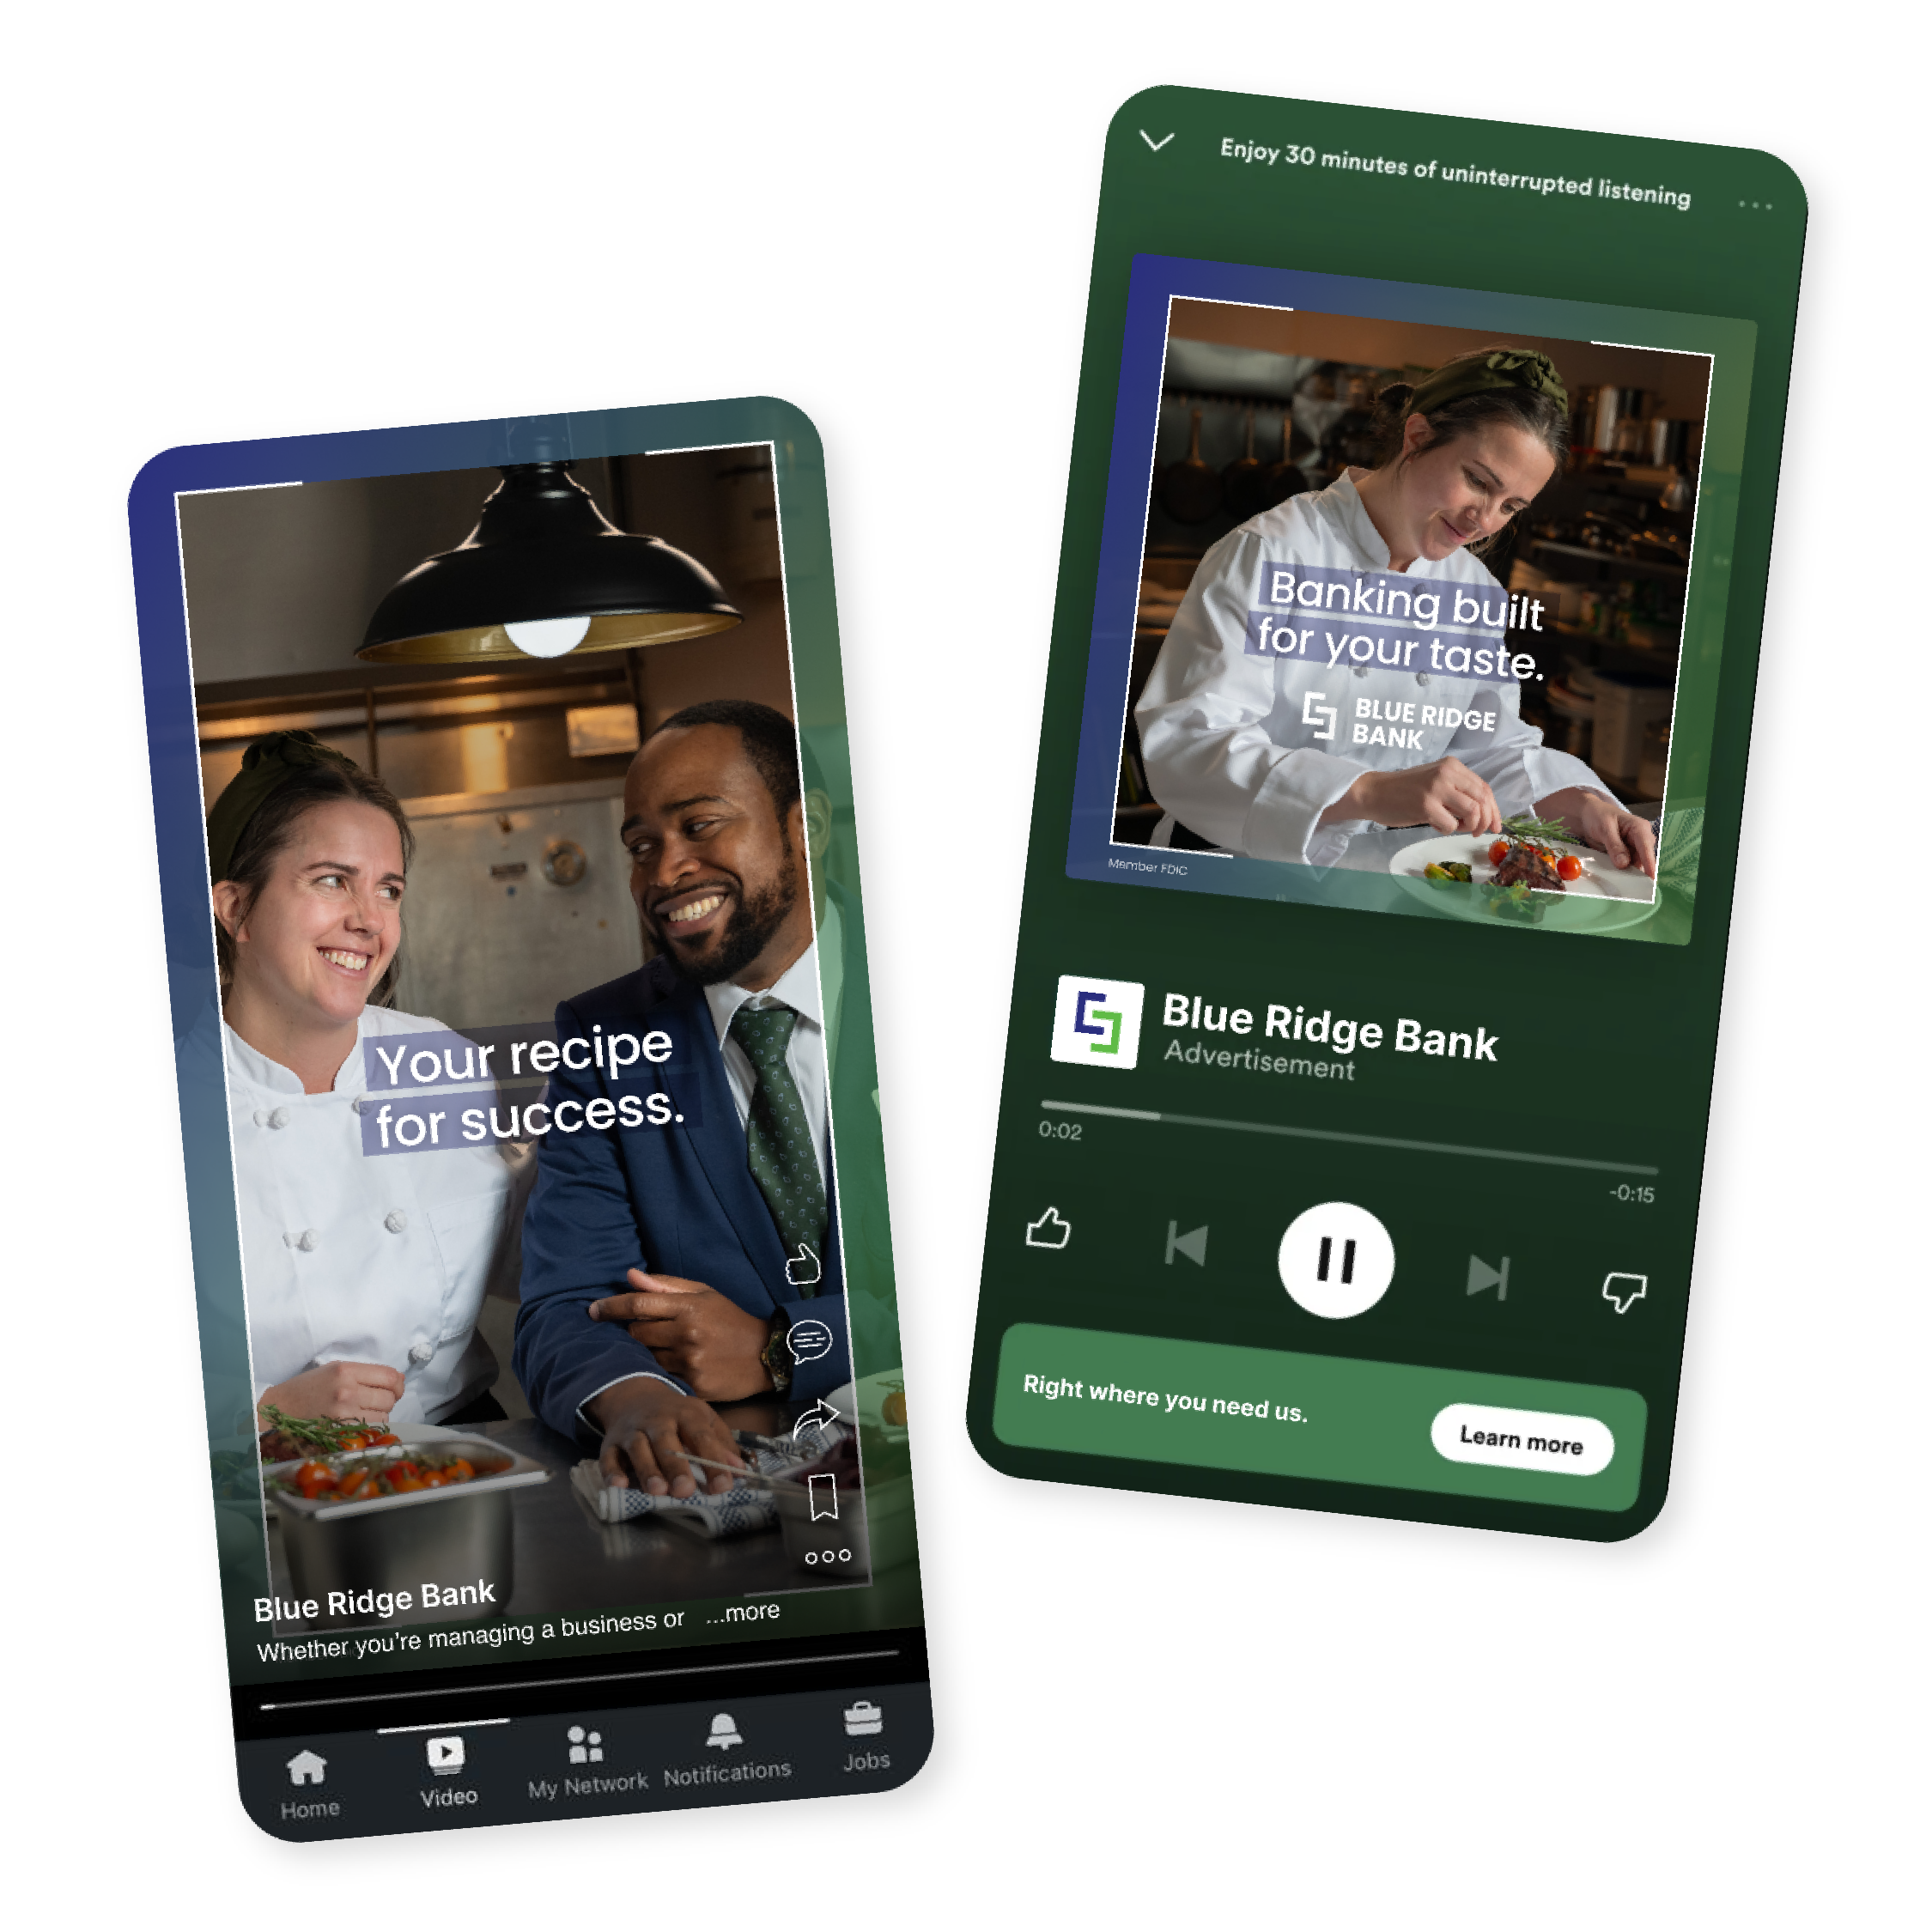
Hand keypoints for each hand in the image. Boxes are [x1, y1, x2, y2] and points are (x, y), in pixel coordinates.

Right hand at [259, 1360, 403, 1426]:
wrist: (278, 1410)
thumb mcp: (334, 1370)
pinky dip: (370, 1426)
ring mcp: (344, 1413)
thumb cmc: (306, 1389)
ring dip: (380, 1414)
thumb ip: (365, 1373)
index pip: (389, 1376)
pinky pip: (369, 1429)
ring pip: (383, 1415)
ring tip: (364, 1410)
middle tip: (377, 1400)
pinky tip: (358, 1421)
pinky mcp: (340, 1431)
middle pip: (389, 1397)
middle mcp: (347, 1391)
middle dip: (389, 1399)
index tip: (397, 1387)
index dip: (398, 1383)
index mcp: (346, 1371)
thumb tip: (397, 1379)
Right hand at [586, 1376, 746, 1495]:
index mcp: (686, 1414)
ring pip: (638, 1449)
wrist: (635, 1396)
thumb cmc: (677, 1415)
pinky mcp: (611, 1444)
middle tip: (685, 1490)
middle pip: (666, 1441)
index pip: (701, 1437)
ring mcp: (632, 1431)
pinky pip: (609, 1457)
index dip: (713, 1461)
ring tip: (658, 1491)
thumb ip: (721, 1444)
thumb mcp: (703, 1420)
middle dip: (675, 1466)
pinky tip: (619, 1486)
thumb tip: (741, 1469)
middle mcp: (658, 1421)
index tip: (724, 1486)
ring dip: (647, 1470)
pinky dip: (611, 1472)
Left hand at [589, 1271, 774, 1400]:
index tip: (593, 1310)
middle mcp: (687, 1334)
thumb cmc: (730, 1320)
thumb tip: (630, 1276)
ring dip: (645, 1353)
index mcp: (689, 1307)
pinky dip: (659, 1372)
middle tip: (641, 1332)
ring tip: (661, 1350)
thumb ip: (665, 1286)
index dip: (611, 1307)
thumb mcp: (704, 1294)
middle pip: (636, 1334)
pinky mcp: (694, 1385)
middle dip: (632, 1332)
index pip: (638, 1304)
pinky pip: (662, 1377)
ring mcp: (690, 1362)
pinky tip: (671, 1367)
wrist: (765, 1355)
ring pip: (646, 1357)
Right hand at [1324, 758, 1501, 833]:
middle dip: (1487, 820)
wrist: (1374, 792)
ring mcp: (1437, 789)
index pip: (1484, 788)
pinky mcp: (1426, 805)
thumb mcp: (1435, 782)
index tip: (1495, 824)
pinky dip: (1448, 830)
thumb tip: (1484, 813)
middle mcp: (1447, 773)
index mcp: (1452, 766)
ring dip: (1469, 826)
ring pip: (1472, 811)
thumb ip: (1458, 791)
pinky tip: (1436, 825)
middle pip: (1483, 799)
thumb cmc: (1404, 791)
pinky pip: (1451, 825)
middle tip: (1480, 832)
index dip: (1494, 809)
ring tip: (1457, 827)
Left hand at [1537, 787, 1657, 878]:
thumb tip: (1624, 864)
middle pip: (1643, 859)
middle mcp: (1641, 839)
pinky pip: (1627, 866)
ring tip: (1624, 885)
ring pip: (1635, 864)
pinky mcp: (1626, 855)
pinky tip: (1618, 880)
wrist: (1587, 814)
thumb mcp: (1604, 829)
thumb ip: (1614, 846)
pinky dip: (1622, 872)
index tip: (1651, 877)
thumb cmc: (1598, 816)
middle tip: (1635, 888)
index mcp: (1640, 828)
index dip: (1649, 863)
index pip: (1646, 847)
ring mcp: (1634, 848)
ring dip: (1629, 874)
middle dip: (1639, 872)